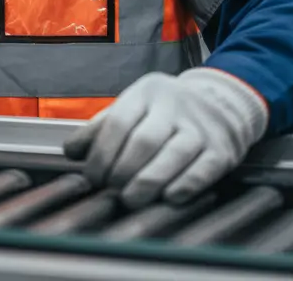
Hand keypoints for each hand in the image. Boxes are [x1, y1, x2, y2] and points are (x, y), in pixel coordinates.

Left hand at [63, 68, 268, 207]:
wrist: (222, 102)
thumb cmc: (166, 111)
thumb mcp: (132, 107)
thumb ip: (100, 128)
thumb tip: (70, 151)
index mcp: (145, 92)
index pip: (118, 122)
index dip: (101, 153)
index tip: (93, 176)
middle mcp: (173, 106)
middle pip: (143, 141)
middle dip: (122, 171)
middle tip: (111, 191)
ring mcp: (200, 127)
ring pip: (172, 156)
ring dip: (148, 183)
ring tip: (131, 199)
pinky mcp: (222, 149)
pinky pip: (201, 171)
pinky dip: (183, 187)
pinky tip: (167, 198)